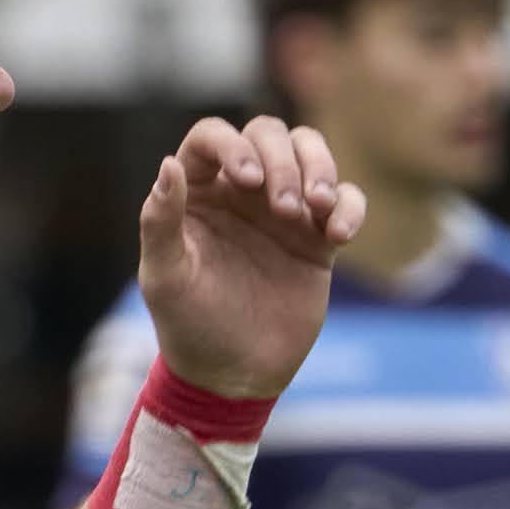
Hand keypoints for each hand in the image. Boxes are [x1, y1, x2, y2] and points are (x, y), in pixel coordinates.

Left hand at [134, 114, 360, 401]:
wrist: (233, 373)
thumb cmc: (188, 325)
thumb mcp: (165, 277)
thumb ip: (160, 222)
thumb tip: (168, 165)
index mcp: (197, 192)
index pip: (212, 136)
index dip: (233, 145)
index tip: (248, 180)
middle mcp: (240, 191)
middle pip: (269, 135)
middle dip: (283, 161)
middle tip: (286, 209)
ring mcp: (282, 210)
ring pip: (310, 152)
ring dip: (320, 168)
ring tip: (317, 209)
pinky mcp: (317, 238)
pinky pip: (345, 200)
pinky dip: (349, 206)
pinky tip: (339, 235)